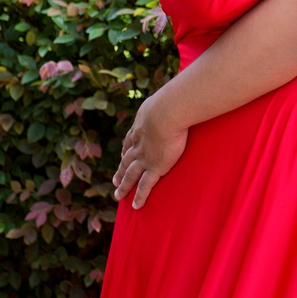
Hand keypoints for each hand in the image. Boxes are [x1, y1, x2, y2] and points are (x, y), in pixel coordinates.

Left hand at [112, 94, 188, 208]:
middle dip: (121, 170)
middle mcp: (138, 144)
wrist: (167, 112)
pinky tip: (135, 206)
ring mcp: (145, 157)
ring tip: (118, 195)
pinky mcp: (155, 167)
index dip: (127, 150)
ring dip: (124, 185)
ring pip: (130, 175)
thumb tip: (182, 91)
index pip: (131, 141)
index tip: (124, 155)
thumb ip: (170, 100)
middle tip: (115, 179)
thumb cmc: (171, 102)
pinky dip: (139, 196)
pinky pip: (145, 186)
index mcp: (140, 127)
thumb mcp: (166, 99)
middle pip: (126, 160)